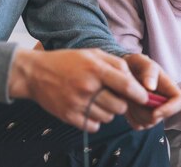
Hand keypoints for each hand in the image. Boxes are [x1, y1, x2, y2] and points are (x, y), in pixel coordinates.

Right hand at [8, 48, 150, 131]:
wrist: (35, 73)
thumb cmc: (69, 61)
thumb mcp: (93, 54)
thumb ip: (116, 64)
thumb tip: (135, 79)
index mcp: (96, 69)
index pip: (126, 85)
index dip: (139, 94)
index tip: (145, 98)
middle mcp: (87, 87)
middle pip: (119, 106)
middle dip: (122, 103)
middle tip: (114, 96)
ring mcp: (77, 103)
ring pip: (108, 117)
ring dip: (108, 112)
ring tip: (98, 101)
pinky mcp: (68, 116)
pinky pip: (94, 126)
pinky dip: (95, 121)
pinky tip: (89, 109)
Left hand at [121, 53, 180, 129]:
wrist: (121, 72)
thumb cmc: (134, 65)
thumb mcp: (140, 61)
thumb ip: (148, 71)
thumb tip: (151, 87)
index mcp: (170, 88)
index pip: (180, 102)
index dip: (169, 109)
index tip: (154, 111)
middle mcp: (164, 103)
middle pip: (159, 117)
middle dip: (143, 110)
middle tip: (131, 95)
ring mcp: (154, 113)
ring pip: (147, 123)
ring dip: (135, 112)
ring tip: (128, 96)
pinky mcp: (142, 120)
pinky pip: (137, 125)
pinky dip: (129, 117)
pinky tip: (127, 103)